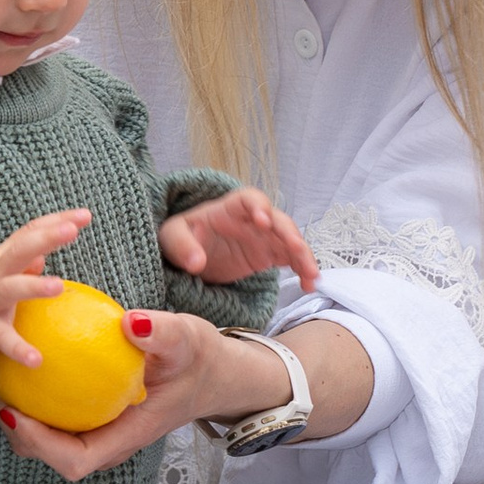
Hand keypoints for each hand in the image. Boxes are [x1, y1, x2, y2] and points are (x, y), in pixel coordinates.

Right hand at [0, 209, 94, 367]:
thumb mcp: (2, 268)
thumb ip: (24, 259)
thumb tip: (42, 258)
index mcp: (5, 256)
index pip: (30, 232)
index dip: (55, 221)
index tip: (84, 216)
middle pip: (19, 250)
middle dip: (45, 238)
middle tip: (70, 231)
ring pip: (11, 289)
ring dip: (34, 286)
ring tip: (58, 287)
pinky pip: (3, 338)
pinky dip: (19, 349)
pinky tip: (37, 360)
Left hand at [0, 311, 295, 482]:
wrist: (210, 372)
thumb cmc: (197, 359)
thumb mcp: (186, 339)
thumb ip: (162, 333)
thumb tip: (130, 322)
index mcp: (126, 436)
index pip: (75, 461)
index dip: (39, 446)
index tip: (15, 412)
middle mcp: (107, 441)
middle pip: (49, 455)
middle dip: (15, 431)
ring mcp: (99, 431)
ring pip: (46, 439)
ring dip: (18, 414)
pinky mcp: (93, 416)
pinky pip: (55, 414)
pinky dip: (33, 396)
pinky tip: (21, 359)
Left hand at [159, 185, 318, 291]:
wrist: (189, 254)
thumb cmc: (182, 236)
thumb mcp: (171, 237)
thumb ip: (182, 246)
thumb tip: (196, 263)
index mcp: (229, 208)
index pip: (250, 199)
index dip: (259, 206)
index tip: (263, 221)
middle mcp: (252, 220)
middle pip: (278, 220)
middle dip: (289, 233)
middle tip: (296, 249)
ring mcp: (264, 237)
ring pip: (290, 240)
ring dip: (303, 254)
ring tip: (312, 275)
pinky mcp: (268, 255)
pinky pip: (291, 259)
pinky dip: (302, 270)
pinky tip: (309, 284)